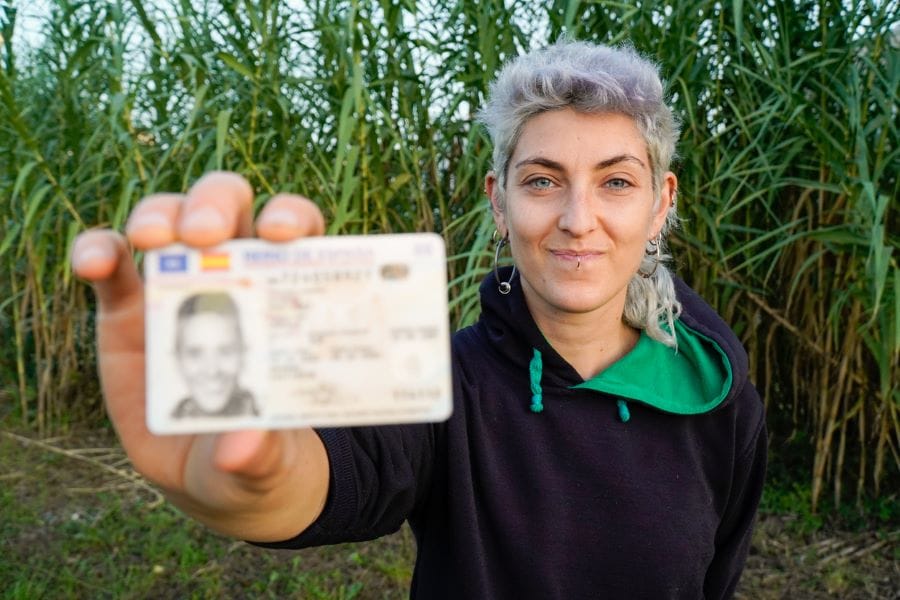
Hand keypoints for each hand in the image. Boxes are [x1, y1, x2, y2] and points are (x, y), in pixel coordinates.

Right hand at [70, 172, 329, 540]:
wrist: (215, 473)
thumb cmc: (263, 454)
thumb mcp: (270, 463)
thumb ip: (262, 454)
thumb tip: (242, 446)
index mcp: (286, 295)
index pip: (298, 231)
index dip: (291, 218)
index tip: (282, 235)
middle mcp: (234, 277)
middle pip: (229, 207)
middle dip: (216, 206)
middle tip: (206, 237)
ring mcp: (178, 287)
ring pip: (168, 219)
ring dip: (159, 215)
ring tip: (150, 239)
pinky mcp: (126, 309)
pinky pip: (109, 262)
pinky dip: (99, 251)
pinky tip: (93, 263)